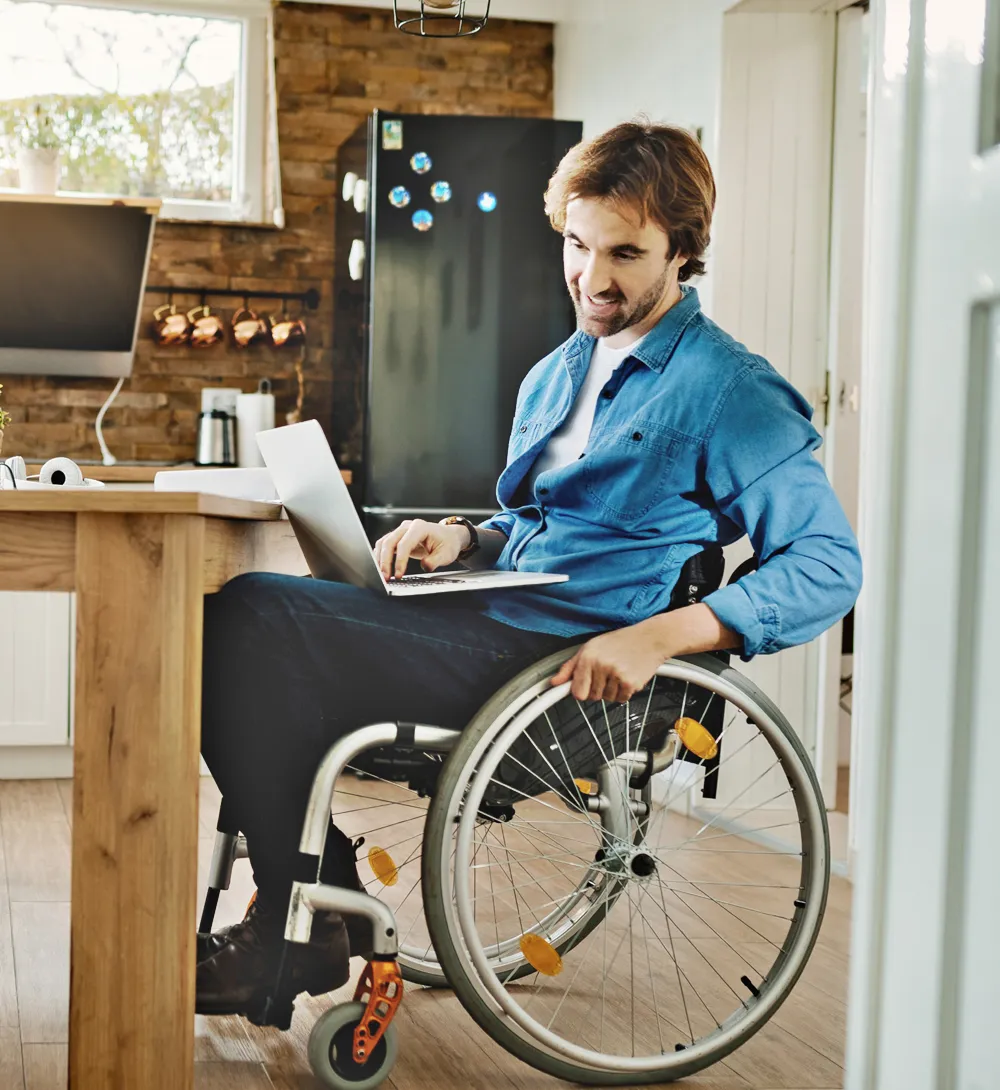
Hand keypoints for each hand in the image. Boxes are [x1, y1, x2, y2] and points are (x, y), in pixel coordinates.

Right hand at [373, 518, 468, 579]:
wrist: (448, 537)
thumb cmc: (447, 543)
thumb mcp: (446, 554)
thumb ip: (435, 561)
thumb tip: (425, 566)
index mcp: (420, 527)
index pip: (405, 544)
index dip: (400, 560)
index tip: (399, 575)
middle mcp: (408, 526)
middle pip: (389, 542)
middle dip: (385, 561)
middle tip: (386, 577)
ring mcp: (401, 531)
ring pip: (384, 543)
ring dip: (380, 559)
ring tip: (382, 575)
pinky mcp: (397, 537)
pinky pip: (384, 545)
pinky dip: (380, 556)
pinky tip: (380, 567)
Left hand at [550, 624, 668, 703]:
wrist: (650, 638)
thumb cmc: (620, 641)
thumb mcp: (591, 647)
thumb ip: (570, 667)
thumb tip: (554, 682)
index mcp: (587, 657)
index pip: (577, 692)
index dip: (581, 691)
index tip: (585, 687)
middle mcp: (600, 666)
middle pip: (592, 697)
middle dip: (598, 689)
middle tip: (607, 673)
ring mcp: (616, 675)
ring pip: (607, 699)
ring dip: (612, 690)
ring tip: (619, 671)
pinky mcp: (630, 683)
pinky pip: (621, 699)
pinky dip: (624, 692)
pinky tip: (627, 676)